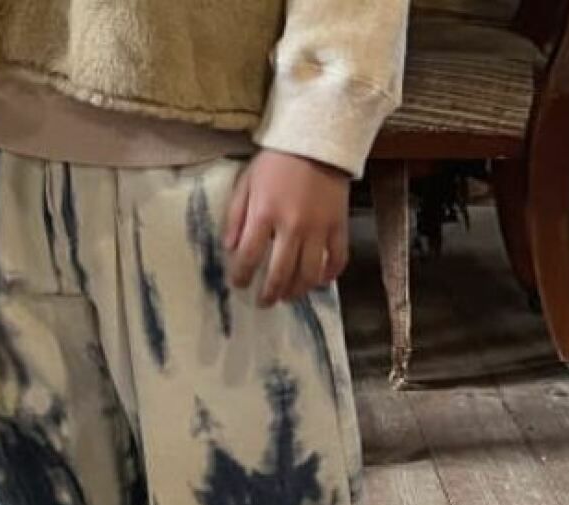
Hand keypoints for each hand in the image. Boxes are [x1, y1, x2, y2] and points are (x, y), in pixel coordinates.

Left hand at [224, 149, 350, 306]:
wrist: (318, 138)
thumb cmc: (277, 161)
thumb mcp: (247, 182)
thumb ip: (236, 216)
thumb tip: (229, 249)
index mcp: (265, 214)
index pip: (248, 257)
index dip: (240, 276)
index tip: (238, 284)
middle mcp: (292, 226)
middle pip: (279, 274)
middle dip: (268, 294)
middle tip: (264, 302)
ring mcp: (319, 228)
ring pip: (308, 274)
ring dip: (296, 291)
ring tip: (288, 296)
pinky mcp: (339, 226)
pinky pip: (337, 259)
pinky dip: (328, 275)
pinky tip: (319, 281)